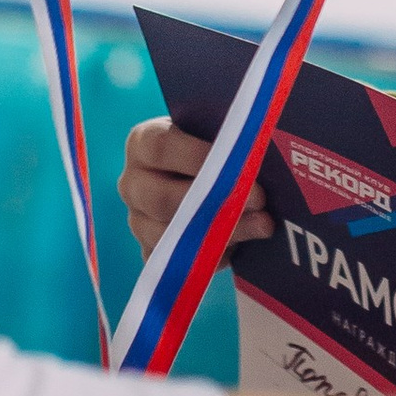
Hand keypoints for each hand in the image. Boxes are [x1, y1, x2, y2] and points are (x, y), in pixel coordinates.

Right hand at [120, 113, 273, 251]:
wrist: (207, 175)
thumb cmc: (214, 146)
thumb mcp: (216, 132)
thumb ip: (229, 137)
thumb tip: (255, 150)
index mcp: (142, 144)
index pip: (160, 148)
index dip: (198, 155)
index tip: (240, 160)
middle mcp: (133, 184)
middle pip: (161, 198)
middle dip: (214, 201)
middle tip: (259, 199)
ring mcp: (139, 222)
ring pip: (173, 235)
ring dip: (223, 232)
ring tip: (263, 224)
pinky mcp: (152, 253)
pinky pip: (180, 263)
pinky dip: (213, 256)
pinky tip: (242, 245)